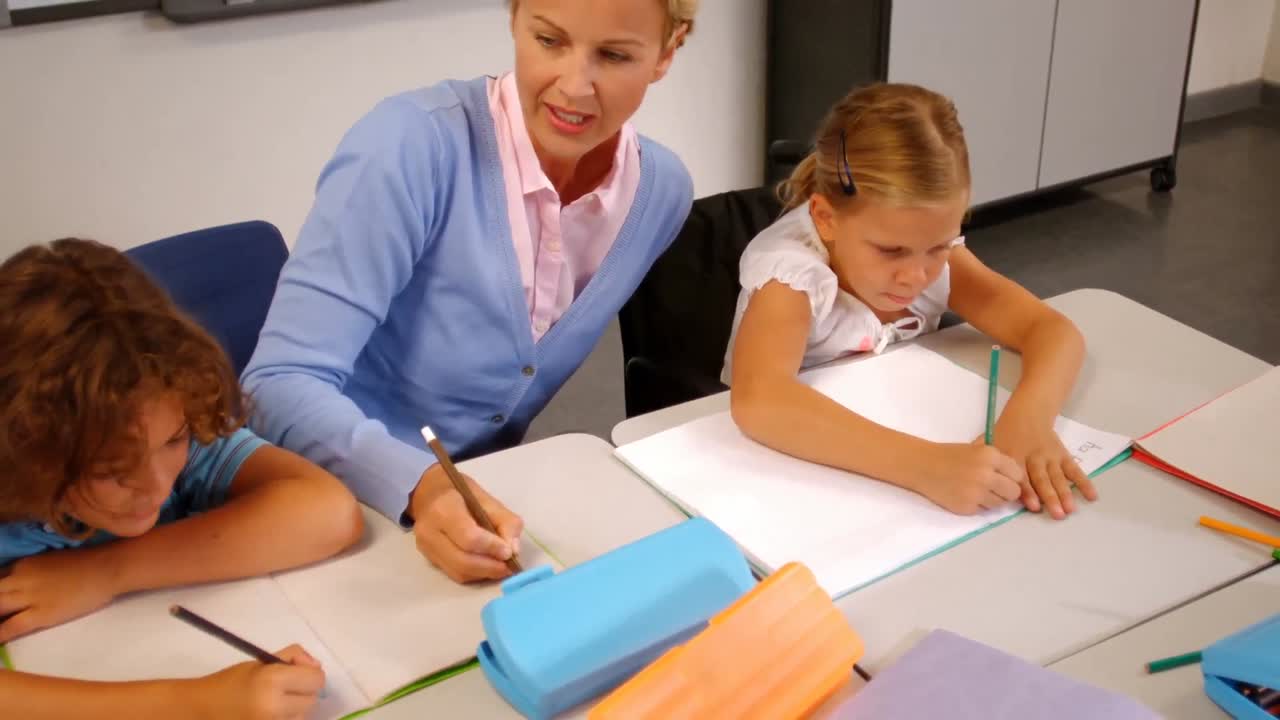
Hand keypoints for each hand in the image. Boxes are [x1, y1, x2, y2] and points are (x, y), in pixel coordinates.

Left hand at [0, 547, 121, 641]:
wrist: (107, 567)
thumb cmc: (87, 562)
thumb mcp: (51, 560)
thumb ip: (32, 572)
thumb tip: (22, 586)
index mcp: (23, 564)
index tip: (2, 601)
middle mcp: (20, 578)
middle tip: (1, 615)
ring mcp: (29, 597)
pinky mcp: (41, 614)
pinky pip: (10, 627)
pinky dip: (0, 635)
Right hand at [192, 644, 325, 719]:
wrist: (201, 709)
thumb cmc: (230, 682)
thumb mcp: (261, 662)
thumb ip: (292, 657)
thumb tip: (316, 666)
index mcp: (272, 681)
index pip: (316, 680)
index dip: (309, 674)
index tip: (296, 673)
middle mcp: (275, 707)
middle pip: (311, 700)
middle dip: (302, 692)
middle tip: (281, 688)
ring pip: (302, 716)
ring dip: (294, 709)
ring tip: (271, 703)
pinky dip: (285, 719)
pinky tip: (268, 714)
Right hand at [408, 465, 523, 582]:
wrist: (426, 493)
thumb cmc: (458, 492)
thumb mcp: (486, 498)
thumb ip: (505, 521)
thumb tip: (513, 550)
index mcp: (444, 509)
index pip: (469, 537)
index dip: (492, 548)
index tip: (509, 552)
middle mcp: (430, 532)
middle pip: (463, 561)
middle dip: (490, 567)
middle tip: (509, 566)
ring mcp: (427, 548)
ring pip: (459, 573)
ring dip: (485, 573)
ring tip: (501, 567)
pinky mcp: (429, 559)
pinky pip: (455, 574)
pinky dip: (475, 574)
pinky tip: (486, 566)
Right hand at [909, 442, 1026, 514]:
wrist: (922, 466)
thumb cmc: (950, 456)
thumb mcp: (977, 450)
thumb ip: (998, 464)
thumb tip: (1019, 482)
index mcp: (990, 456)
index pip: (1018, 474)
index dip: (1012, 478)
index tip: (1004, 478)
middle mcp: (986, 474)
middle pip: (1013, 492)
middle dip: (1007, 492)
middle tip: (995, 488)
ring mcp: (976, 492)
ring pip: (1000, 504)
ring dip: (993, 500)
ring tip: (977, 490)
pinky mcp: (967, 507)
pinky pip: (984, 510)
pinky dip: (978, 505)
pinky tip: (965, 495)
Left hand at [991, 414, 1097, 518]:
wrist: (1028, 413)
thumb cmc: (1004, 433)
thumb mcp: (990, 441)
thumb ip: (981, 457)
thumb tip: (968, 473)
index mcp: (1015, 455)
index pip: (1021, 476)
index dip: (1027, 491)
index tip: (1033, 507)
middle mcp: (1034, 457)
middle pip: (1043, 479)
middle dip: (1050, 497)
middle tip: (1057, 514)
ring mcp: (1050, 456)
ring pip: (1059, 476)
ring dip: (1066, 493)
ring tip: (1071, 509)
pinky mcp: (1062, 455)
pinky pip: (1074, 469)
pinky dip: (1084, 482)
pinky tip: (1092, 496)